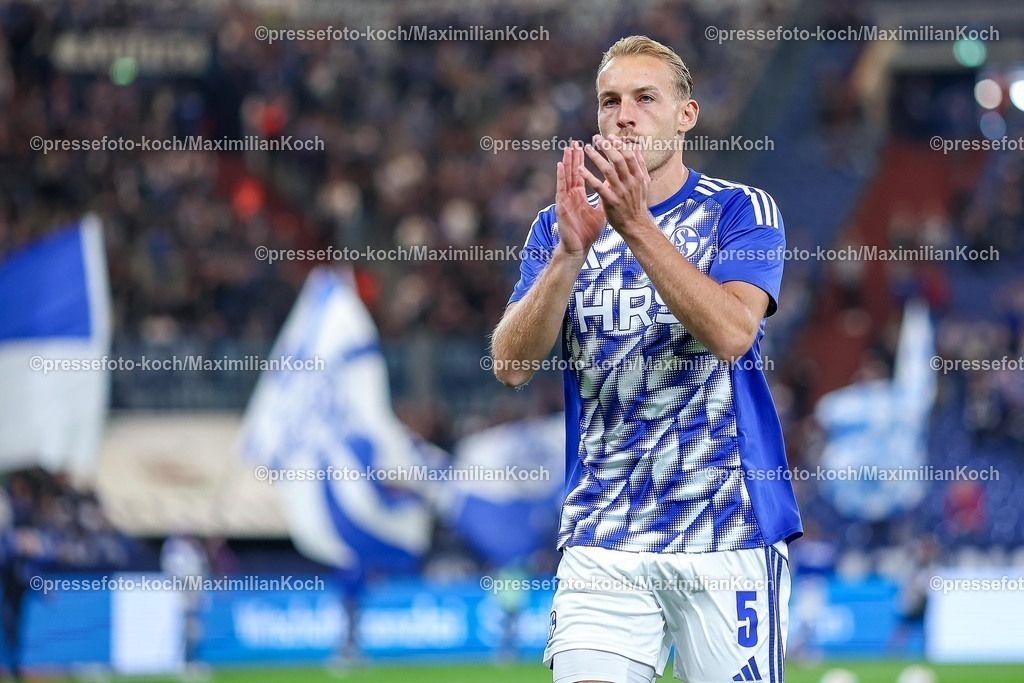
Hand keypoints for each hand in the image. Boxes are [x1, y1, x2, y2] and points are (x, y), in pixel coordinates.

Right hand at [555, 141, 605, 258]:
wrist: (579, 248)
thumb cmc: (587, 232)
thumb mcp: (600, 211)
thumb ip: (604, 196)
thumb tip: (612, 185)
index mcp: (579, 195)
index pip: (581, 174)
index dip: (583, 161)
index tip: (585, 147)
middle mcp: (571, 195)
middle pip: (572, 172)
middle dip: (574, 157)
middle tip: (575, 141)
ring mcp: (565, 200)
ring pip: (566, 177)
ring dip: (567, 162)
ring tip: (568, 148)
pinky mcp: (561, 207)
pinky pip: (561, 189)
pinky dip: (560, 177)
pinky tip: (560, 166)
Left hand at [579, 134, 651, 234]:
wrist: (636, 225)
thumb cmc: (638, 203)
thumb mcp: (644, 183)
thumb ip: (640, 165)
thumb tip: (637, 147)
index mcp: (638, 176)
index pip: (628, 155)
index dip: (619, 144)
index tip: (609, 136)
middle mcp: (630, 182)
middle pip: (618, 160)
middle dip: (607, 147)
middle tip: (596, 138)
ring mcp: (621, 192)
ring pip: (608, 170)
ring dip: (596, 157)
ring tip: (587, 148)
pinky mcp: (611, 201)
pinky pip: (598, 186)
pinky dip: (589, 176)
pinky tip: (580, 169)